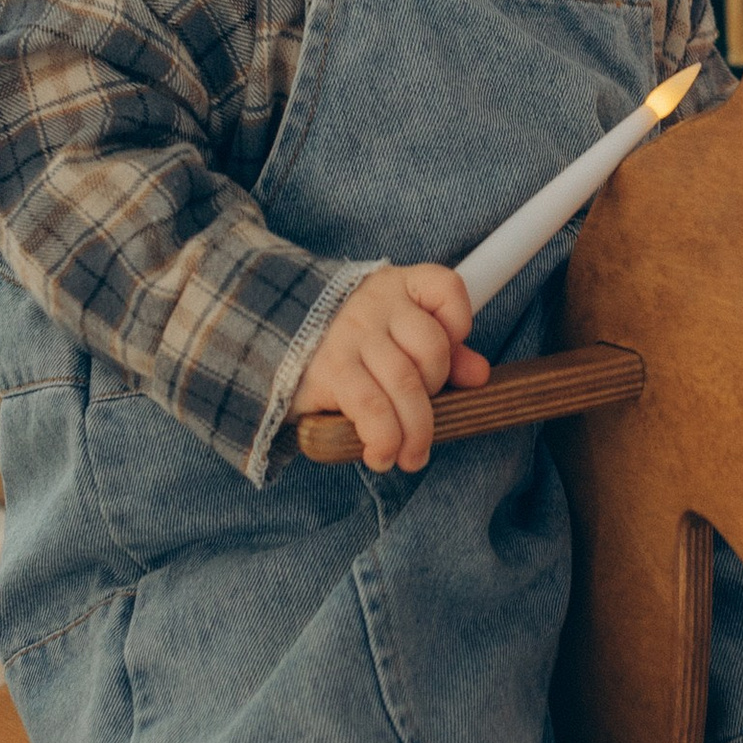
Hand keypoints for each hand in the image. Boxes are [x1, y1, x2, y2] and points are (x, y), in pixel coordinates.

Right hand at [291, 263, 488, 471]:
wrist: (262, 342)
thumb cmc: (343, 343)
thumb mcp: (391, 335)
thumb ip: (442, 349)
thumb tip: (479, 374)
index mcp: (396, 287)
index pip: (445, 288)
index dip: (459, 325)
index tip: (450, 360)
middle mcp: (375, 306)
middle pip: (432, 350)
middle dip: (437, 400)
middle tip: (424, 432)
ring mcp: (350, 335)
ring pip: (405, 384)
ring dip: (416, 432)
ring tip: (410, 456)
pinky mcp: (329, 370)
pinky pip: (372, 408)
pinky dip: (385, 439)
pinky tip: (381, 454)